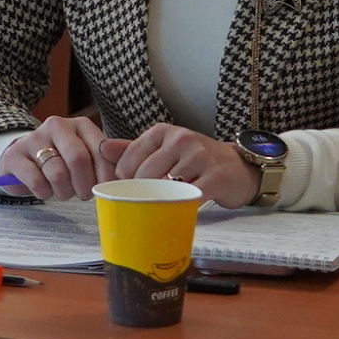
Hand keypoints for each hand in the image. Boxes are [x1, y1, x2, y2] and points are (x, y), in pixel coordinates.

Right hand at [0, 112, 128, 199]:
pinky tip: (45, 191)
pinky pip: (36, 180)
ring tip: (63, 192)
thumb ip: (110, 160)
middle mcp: (57, 125)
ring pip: (57, 172)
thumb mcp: (87, 156)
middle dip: (83, 185)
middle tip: (82, 195)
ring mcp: (34, 138)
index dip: (105, 176)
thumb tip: (132, 172)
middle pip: (78, 159)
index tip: (104, 189)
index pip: (101, 151)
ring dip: (63, 191)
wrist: (22, 159)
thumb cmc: (62, 161)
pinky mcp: (15, 155)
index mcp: (81, 125)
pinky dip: (44, 193)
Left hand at [108, 122, 259, 208]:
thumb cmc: (194, 159)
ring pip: (166, 186)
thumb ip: (132, 149)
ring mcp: (200, 156)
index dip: (125, 180)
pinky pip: (189, 196)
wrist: (237, 166)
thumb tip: (101, 148)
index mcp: (163, 132)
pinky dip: (182, 205)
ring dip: (163, 200)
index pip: (129, 159)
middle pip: (145, 175)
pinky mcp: (215, 176)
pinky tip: (182, 206)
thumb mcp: (163, 148)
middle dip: (143, 193)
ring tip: (165, 203)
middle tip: (148, 202)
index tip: (132, 190)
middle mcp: (181, 139)